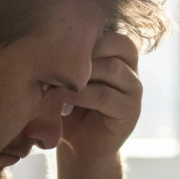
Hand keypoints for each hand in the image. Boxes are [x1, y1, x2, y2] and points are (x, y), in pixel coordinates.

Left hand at [57, 30, 141, 169]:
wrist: (79, 148)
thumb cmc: (67, 107)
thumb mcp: (66, 78)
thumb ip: (67, 59)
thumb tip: (44, 37)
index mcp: (118, 54)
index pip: (110, 30)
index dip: (86, 32)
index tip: (55, 41)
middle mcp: (131, 68)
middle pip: (118, 43)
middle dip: (86, 49)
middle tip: (56, 58)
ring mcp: (134, 90)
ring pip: (112, 68)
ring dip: (80, 72)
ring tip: (54, 80)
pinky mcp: (130, 111)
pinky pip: (105, 95)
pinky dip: (79, 95)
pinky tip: (60, 98)